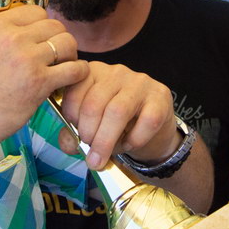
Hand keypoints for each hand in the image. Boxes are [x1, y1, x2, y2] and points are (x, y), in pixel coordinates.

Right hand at [0, 5, 84, 151]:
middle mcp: (12, 37)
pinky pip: (74, 69)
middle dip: (59, 41)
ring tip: (62, 70)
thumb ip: (3, 39)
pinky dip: (78, 74)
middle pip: (55, 25)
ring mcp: (27, 58)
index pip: (36, 11)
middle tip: (56, 59)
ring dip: (70, 56)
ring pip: (68, 43)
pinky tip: (69, 82)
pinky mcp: (39, 82)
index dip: (44, 27)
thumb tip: (31, 34)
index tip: (42, 42)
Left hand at [55, 61, 178, 168]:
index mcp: (93, 72)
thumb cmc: (117, 124)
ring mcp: (140, 82)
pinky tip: (129, 144)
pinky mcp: (160, 97)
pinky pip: (146, 121)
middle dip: (88, 134)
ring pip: (117, 111)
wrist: (152, 129)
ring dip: (106, 141)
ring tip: (102, 157)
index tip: (77, 133)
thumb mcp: (91, 126)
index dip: (71, 117)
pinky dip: (134, 140)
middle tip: (90, 152)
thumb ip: (73, 133)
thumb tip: (68, 144)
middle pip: (94, 104)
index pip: (74, 90)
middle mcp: (115, 72)